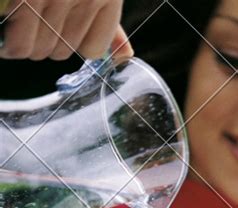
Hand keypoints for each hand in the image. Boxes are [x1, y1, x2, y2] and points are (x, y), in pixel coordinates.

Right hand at [0, 0, 132, 60]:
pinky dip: (9, 45)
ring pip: (40, 50)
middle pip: (62, 52)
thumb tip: (125, 57)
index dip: (73, 43)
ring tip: (17, 23)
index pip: (93, 49)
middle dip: (44, 42)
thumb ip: (107, 21)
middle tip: (31, 24)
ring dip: (24, 43)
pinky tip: (5, 35)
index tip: (57, 29)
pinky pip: (20, 43)